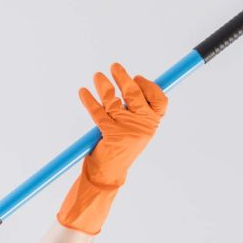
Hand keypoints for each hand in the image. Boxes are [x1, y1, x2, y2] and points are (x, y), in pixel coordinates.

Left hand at [57, 62, 168, 234]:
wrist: (108, 176)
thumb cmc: (120, 150)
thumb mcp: (135, 131)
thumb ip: (136, 112)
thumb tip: (130, 84)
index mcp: (152, 124)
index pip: (160, 99)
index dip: (149, 86)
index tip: (138, 77)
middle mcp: (143, 126)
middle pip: (135, 95)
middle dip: (124, 79)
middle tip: (114, 66)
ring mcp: (127, 130)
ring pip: (114, 101)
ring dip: (104, 86)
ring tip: (96, 76)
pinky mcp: (111, 134)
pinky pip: (98, 113)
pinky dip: (89, 101)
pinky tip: (82, 93)